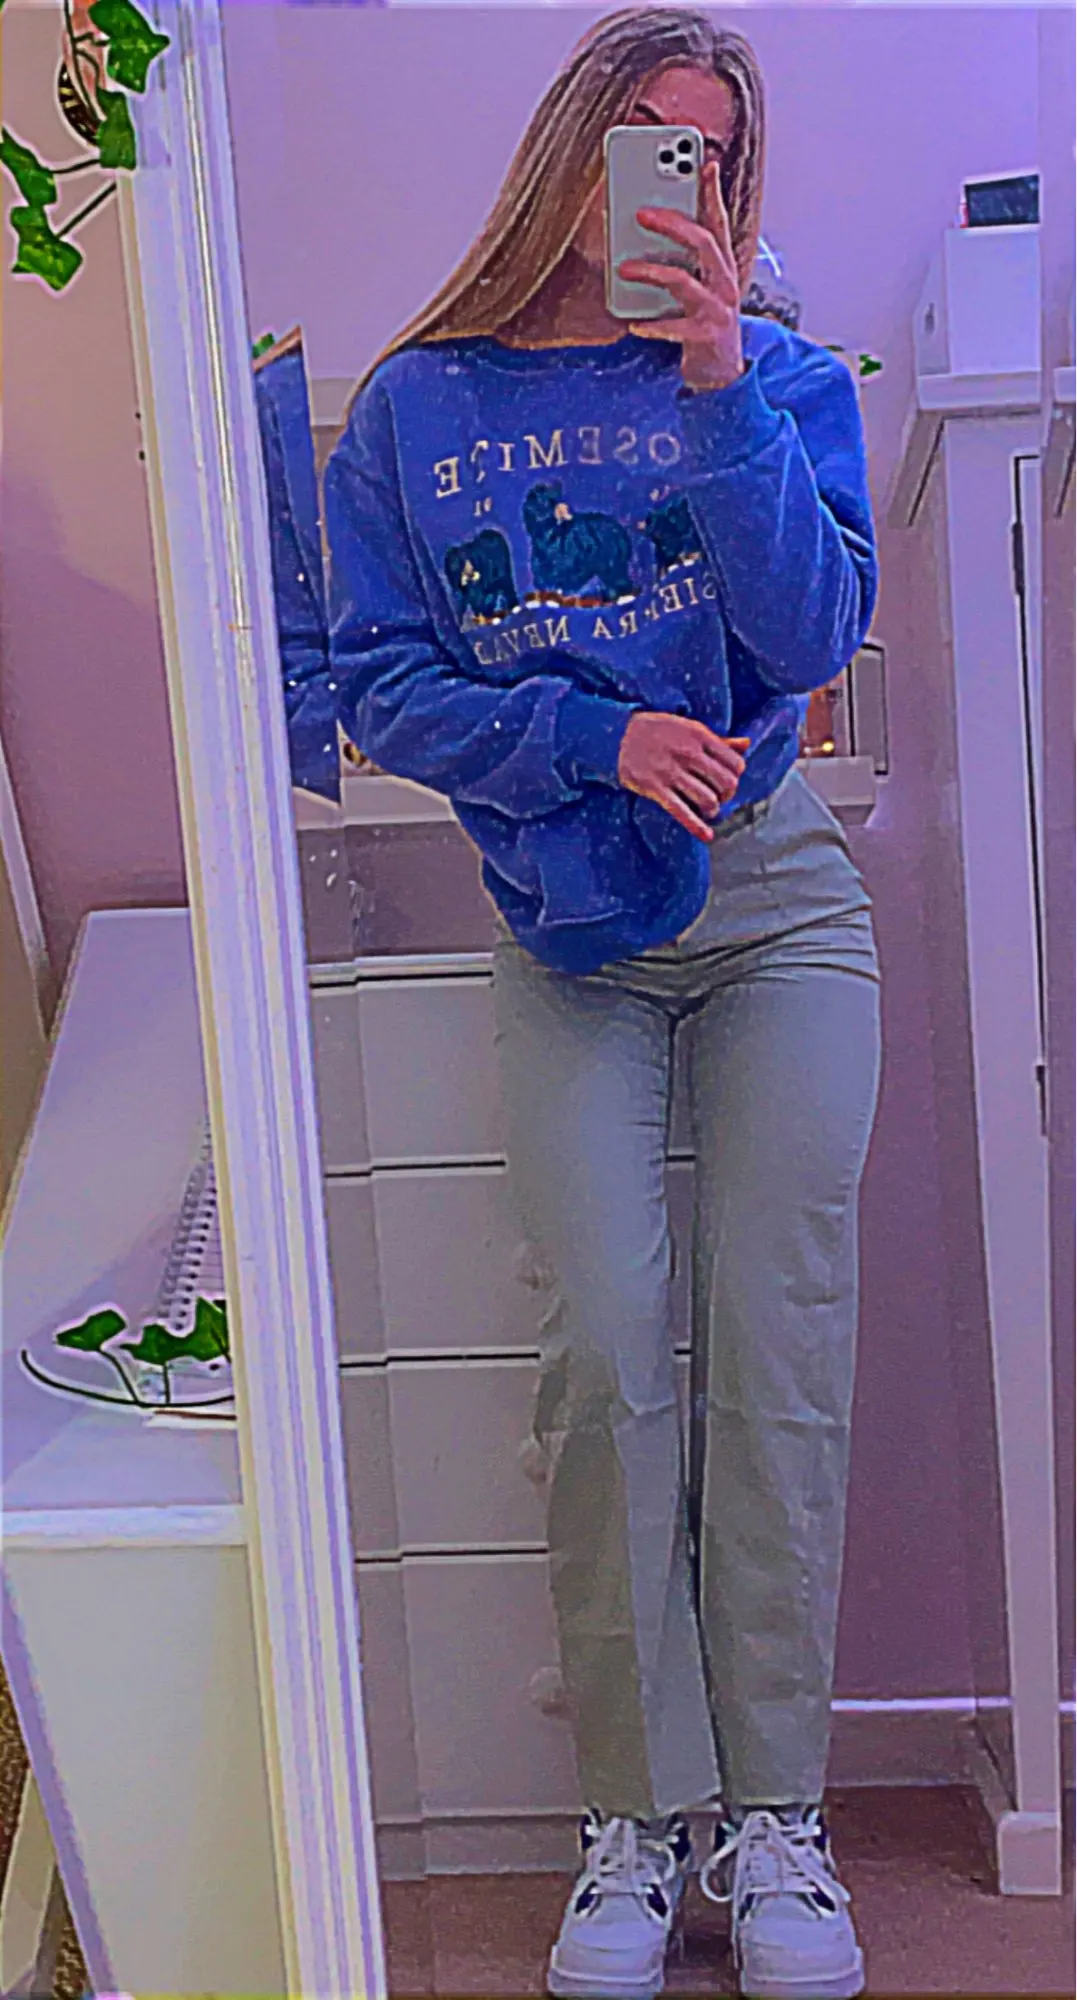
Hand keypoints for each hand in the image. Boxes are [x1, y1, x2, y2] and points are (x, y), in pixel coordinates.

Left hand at [618, 162, 744, 392]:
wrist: (721, 375)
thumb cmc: (701, 322)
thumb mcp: (694, 286)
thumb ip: (679, 259)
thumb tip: (640, 230)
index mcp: (721, 265)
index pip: (718, 221)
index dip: (713, 192)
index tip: (706, 163)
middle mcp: (725, 282)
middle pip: (702, 242)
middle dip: (672, 223)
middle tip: (640, 213)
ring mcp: (718, 310)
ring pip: (685, 281)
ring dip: (653, 271)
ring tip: (624, 267)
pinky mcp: (706, 338)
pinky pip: (677, 328)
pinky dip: (654, 326)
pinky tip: (633, 325)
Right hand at [618, 712, 749, 842]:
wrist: (618, 735)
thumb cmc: (659, 732)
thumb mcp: (689, 728)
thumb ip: (719, 740)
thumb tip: (747, 744)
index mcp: (699, 736)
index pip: (735, 763)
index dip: (736, 776)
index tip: (726, 780)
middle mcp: (688, 753)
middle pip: (726, 783)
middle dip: (727, 795)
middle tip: (718, 797)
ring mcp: (671, 772)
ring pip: (708, 800)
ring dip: (712, 809)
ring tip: (707, 809)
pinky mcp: (655, 788)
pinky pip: (681, 812)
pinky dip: (696, 827)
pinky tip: (707, 836)